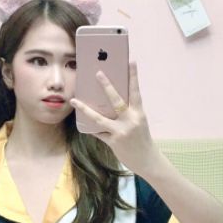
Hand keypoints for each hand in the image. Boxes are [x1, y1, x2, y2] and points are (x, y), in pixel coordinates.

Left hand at [70, 61, 158, 175]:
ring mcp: (121, 132)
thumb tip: (110, 101)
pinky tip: (82, 126)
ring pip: (100, 118)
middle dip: (107, 86)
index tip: (131, 61)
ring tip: (74, 100)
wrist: (148, 161)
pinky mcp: (114, 142)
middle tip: (98, 73)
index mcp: (139, 114)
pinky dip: (91, 129)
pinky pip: (99, 133)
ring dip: (85, 109)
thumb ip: (128, 113)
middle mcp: (131, 121)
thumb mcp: (139, 123)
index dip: (133, 76)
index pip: (135, 92)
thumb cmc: (142, 139)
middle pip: (117, 101)